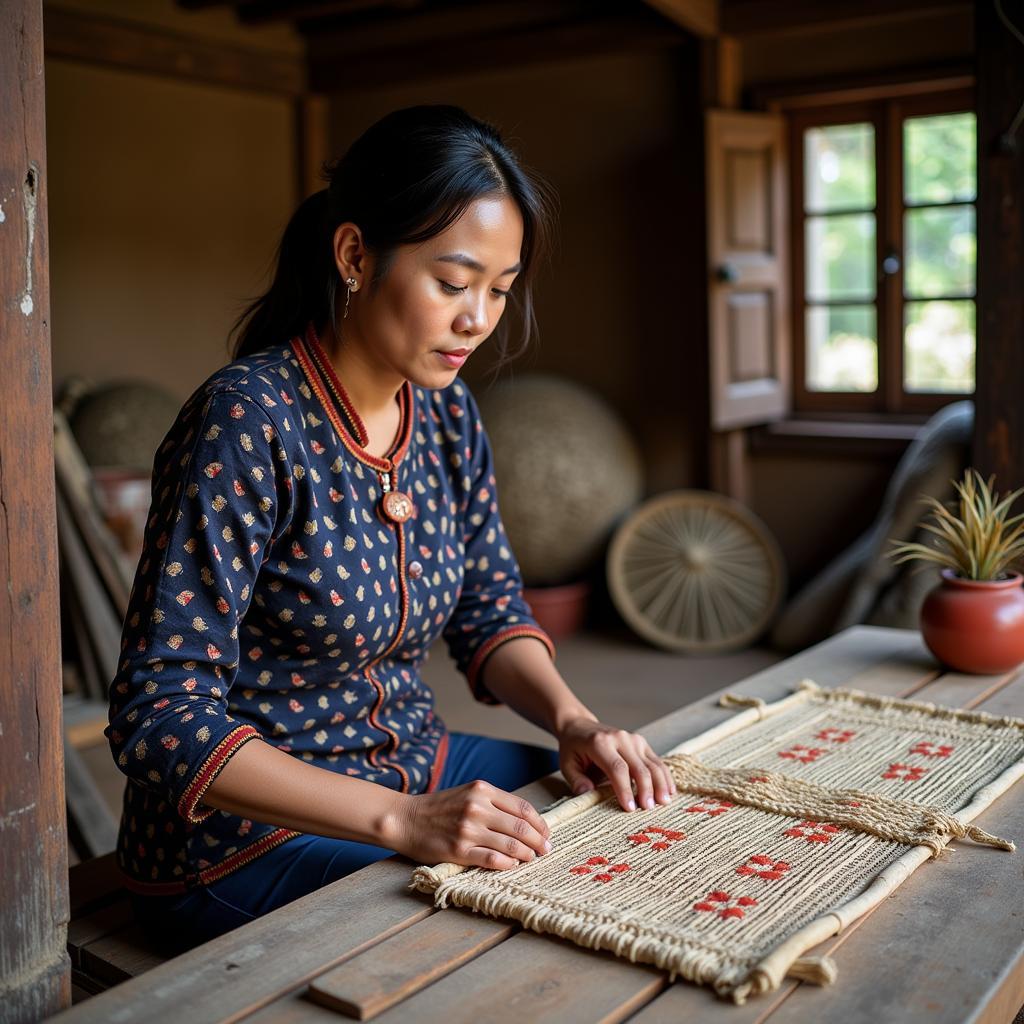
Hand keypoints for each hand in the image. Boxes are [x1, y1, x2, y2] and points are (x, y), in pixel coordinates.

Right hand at [392, 781, 551, 870]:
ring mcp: (468, 829)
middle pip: (522, 827)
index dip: (540, 824)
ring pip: (511, 845)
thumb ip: (494, 803)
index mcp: (483, 790)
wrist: (405, 819)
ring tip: (531, 859)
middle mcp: (478, 807)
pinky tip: (513, 866)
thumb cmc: (439, 808)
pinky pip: (492, 859)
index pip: (523, 808)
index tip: (546, 834)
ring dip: (527, 855)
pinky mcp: (459, 850)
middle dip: (539, 842)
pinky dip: (507, 864)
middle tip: (546, 851)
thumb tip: (525, 821)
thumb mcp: (468, 793)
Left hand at [557, 717, 677, 811]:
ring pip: (652, 763)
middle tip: (649, 809)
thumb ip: (576, 781)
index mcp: (600, 743)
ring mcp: (633, 739)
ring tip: (664, 803)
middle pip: (639, 767)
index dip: (625, 789)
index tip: (630, 808)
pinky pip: (656, 760)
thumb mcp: (566, 764)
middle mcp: (619, 738)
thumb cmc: (573, 748)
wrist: (580, 726)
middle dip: (646, 789)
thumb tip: (587, 794)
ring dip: (660, 784)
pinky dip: (664, 776)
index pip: (617, 768)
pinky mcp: (641, 742)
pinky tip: (669, 791)